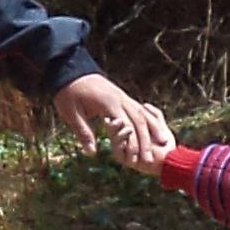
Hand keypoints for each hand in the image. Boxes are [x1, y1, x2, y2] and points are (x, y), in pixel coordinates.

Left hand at [53, 75, 172, 165]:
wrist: (69, 68)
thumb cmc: (68, 92)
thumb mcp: (71, 113)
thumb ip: (84, 132)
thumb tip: (92, 153)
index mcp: (108, 104)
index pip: (126, 126)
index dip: (132, 144)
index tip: (135, 161)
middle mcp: (120, 99)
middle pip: (139, 121)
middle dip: (146, 141)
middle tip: (150, 160)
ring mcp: (122, 96)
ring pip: (143, 114)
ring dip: (152, 130)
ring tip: (162, 145)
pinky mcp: (121, 95)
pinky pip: (139, 108)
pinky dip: (148, 120)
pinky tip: (153, 129)